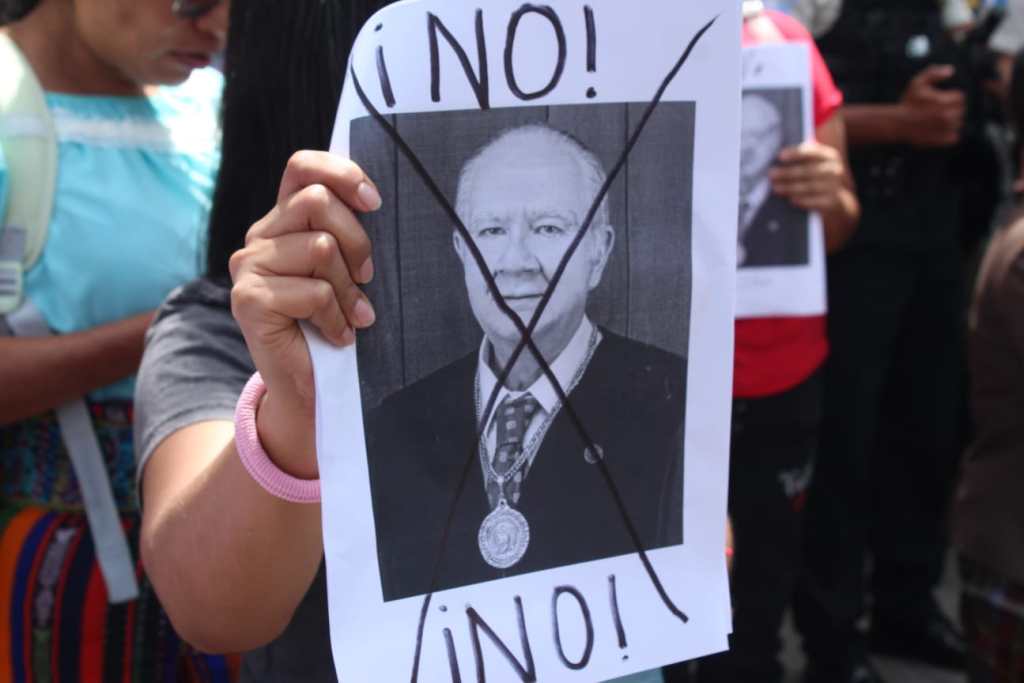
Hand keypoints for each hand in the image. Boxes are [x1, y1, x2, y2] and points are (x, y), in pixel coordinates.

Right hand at [229, 151, 380, 476]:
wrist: (310, 387)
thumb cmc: (336, 323)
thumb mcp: (347, 270)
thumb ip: (348, 233)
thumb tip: (377, 200)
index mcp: (283, 221)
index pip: (302, 167)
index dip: (341, 174)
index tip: (375, 202)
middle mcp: (259, 237)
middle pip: (316, 202)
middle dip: (358, 242)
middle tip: (367, 279)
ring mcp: (248, 266)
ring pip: (320, 248)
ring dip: (349, 290)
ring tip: (353, 315)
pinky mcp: (248, 299)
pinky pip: (313, 291)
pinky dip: (337, 318)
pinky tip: (338, 335)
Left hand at [770, 140, 844, 212]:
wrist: (835, 197)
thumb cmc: (818, 175)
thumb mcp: (815, 163)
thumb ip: (802, 157)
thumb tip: (779, 159)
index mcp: (829, 156)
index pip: (812, 152)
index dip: (795, 154)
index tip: (780, 156)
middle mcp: (834, 169)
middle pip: (807, 171)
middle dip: (787, 173)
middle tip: (771, 175)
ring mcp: (834, 186)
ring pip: (809, 187)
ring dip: (790, 188)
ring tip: (775, 188)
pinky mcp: (832, 201)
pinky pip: (814, 201)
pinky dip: (801, 200)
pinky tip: (790, 199)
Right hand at [897, 64, 964, 147]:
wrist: (896, 124)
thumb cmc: (907, 103)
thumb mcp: (917, 83)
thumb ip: (933, 73)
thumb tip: (951, 70)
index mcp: (944, 101)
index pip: (960, 97)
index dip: (951, 97)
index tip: (940, 100)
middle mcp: (947, 116)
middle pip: (961, 111)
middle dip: (951, 109)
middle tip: (936, 111)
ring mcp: (945, 129)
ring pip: (958, 124)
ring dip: (950, 122)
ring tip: (935, 121)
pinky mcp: (942, 140)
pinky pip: (954, 137)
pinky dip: (948, 135)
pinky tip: (937, 131)